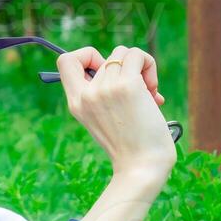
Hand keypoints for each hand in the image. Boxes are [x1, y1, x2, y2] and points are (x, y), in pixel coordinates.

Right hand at [55, 44, 174, 175]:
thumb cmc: (130, 147)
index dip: (87, 58)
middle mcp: (87, 94)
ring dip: (141, 68)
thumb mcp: (104, 120)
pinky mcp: (127, 85)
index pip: (66, 61)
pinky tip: (154, 90)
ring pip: (124, 53)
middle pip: (106, 56)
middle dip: (126, 70)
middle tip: (140, 92)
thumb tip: (124, 63)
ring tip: (149, 92)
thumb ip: (104, 94)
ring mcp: (106, 88)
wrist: (141, 167)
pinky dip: (149, 64)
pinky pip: (138, 55)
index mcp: (76, 103)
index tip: (104, 73)